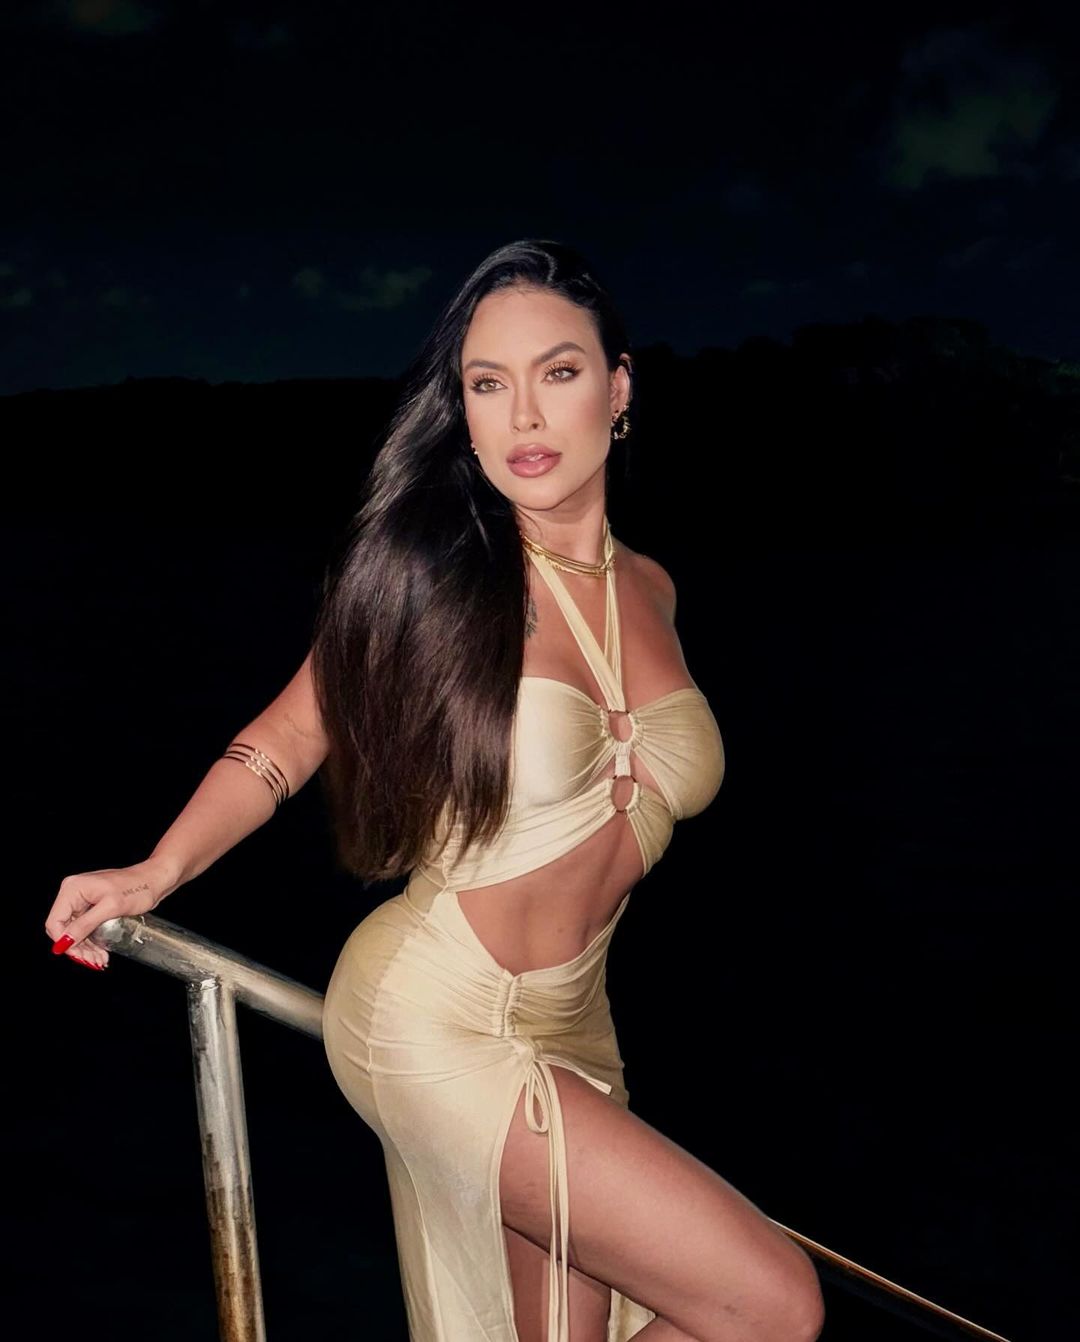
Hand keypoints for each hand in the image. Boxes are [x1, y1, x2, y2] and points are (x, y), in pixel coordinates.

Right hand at [45, 857, 177, 969]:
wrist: (156, 879)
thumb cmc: (138, 887)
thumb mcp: (111, 908)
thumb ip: (85, 924)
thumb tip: (64, 942)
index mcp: (73, 889)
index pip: (55, 922)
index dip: (64, 942)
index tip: (79, 956)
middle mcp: (73, 892)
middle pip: (64, 928)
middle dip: (77, 948)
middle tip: (94, 962)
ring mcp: (82, 899)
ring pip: (74, 930)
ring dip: (86, 948)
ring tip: (100, 960)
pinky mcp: (92, 906)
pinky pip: (85, 927)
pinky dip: (92, 941)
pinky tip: (101, 952)